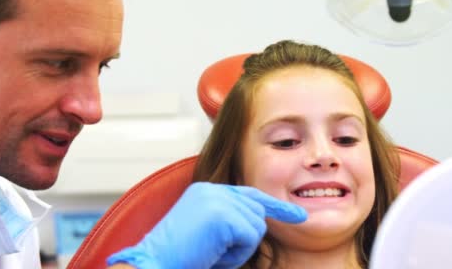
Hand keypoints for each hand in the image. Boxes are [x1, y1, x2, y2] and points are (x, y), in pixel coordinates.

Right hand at [106, 182, 306, 268]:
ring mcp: (217, 199)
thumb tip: (258, 222)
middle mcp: (212, 190)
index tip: (298, 215)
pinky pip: (250, 237)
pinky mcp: (222, 214)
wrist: (153, 264)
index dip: (275, 206)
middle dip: (247, 237)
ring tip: (210, 253)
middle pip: (257, 210)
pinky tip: (212, 255)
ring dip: (238, 250)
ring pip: (256, 226)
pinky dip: (236, 255)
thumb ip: (228, 220)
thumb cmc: (179, 256)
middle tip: (215, 251)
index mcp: (206, 191)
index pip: (249, 194)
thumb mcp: (206, 232)